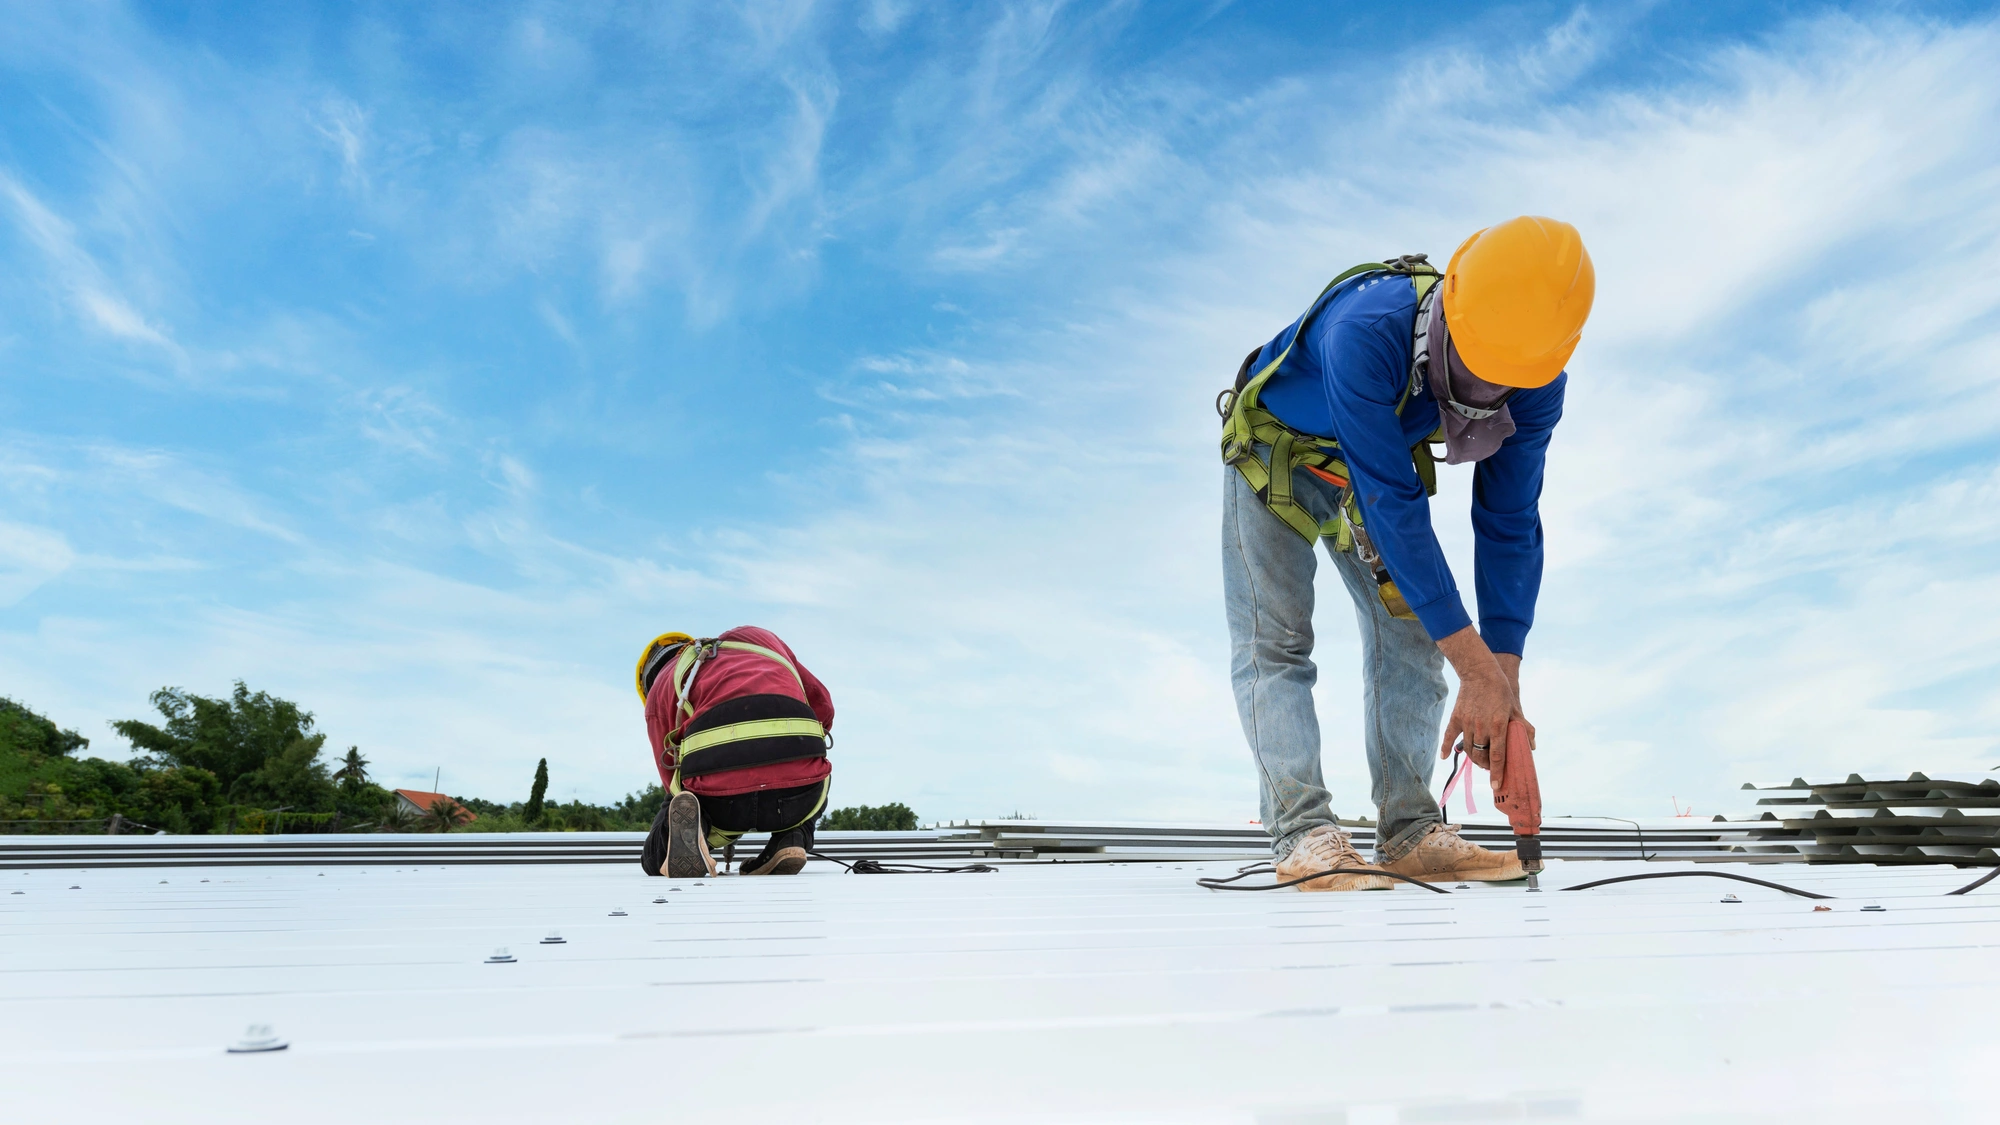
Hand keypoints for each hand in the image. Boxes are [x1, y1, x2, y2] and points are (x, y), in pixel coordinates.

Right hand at [1435, 628, 1531, 767]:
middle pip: (1481, 756)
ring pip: (1469, 749)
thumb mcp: (1515, 708)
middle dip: (1486, 766)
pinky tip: (1445, 757)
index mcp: (1498, 726)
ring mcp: (1467, 723)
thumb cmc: (1501, 690)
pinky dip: (1447, 748)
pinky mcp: (1456, 718)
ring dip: (1475, 758)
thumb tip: (1532, 745)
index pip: (1497, 756)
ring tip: (1480, 760)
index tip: (1496, 785)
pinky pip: (1450, 737)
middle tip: (1491, 768)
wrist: (1480, 672)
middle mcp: (1481, 727)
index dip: (1497, 772)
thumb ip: (1523, 728)